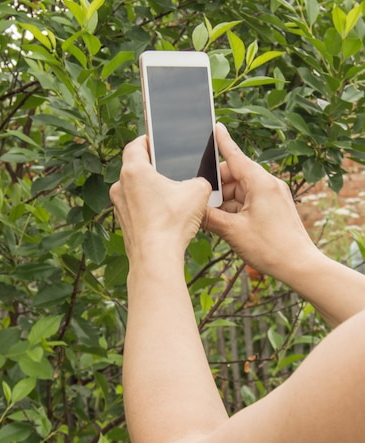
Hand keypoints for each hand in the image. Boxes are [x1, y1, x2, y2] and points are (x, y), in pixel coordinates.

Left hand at [110, 135, 211, 266]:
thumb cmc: (172, 221)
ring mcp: (119, 206)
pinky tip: (165, 215)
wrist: (156, 257)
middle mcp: (120, 186)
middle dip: (152, 166)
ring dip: (150, 189)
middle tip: (168, 167)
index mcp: (133, 171)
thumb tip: (198, 184)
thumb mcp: (197, 191)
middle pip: (135, 168)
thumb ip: (198, 179)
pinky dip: (148, 207)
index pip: (135, 145)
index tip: (156, 140)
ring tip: (171, 195)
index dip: (147, 140)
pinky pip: (136, 208)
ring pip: (135, 190)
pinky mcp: (123, 223)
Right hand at [203, 124, 318, 279]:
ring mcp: (272, 196)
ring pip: (239, 191)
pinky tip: (226, 225)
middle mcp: (268, 185)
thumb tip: (192, 208)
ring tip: (215, 222)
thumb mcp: (232, 231)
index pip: (236, 156)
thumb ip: (209, 216)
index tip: (215, 126)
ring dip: (224, 202)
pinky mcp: (273, 208)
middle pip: (234, 176)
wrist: (299, 266)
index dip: (223, 142)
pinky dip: (234, 209)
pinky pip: (247, 201)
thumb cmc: (270, 247)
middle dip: (216, 188)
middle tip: (201, 204)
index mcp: (260, 183)